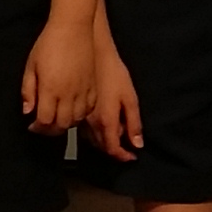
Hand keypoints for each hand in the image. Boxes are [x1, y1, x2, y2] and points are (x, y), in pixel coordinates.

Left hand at [20, 14, 95, 134]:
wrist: (73, 28)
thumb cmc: (48, 44)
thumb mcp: (31, 65)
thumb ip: (28, 90)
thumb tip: (27, 111)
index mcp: (50, 89)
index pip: (44, 120)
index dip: (37, 127)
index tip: (32, 125)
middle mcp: (68, 94)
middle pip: (61, 125)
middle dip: (50, 129)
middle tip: (44, 125)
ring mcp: (83, 91)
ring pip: (76, 120)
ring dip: (65, 123)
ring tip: (57, 117)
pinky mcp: (93, 86)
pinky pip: (89, 109)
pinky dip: (80, 115)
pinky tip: (72, 110)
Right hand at [86, 39, 142, 161]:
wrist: (92, 53)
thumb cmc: (113, 72)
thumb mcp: (130, 97)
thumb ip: (134, 123)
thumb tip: (137, 144)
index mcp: (106, 121)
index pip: (112, 149)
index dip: (122, 156)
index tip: (131, 157)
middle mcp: (90, 123)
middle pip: (101, 146)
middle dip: (113, 149)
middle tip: (125, 148)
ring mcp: (80, 116)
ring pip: (90, 138)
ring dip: (102, 142)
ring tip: (114, 136)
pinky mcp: (75, 107)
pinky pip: (82, 127)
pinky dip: (92, 132)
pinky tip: (100, 124)